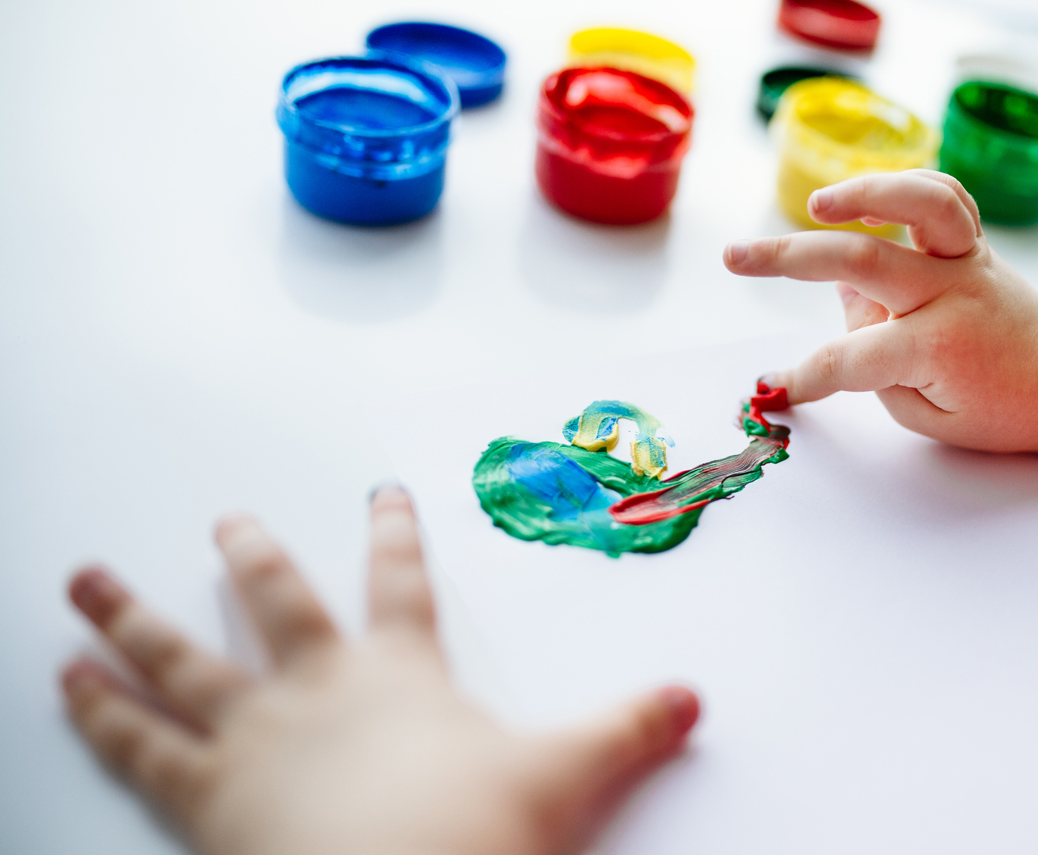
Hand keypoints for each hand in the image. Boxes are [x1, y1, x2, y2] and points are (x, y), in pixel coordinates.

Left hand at [61, 488, 699, 854]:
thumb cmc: (468, 833)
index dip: (395, 535)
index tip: (382, 495)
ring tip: (85, 584)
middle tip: (226, 518)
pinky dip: (101, 714)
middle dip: (251, 555)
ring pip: (181, 660)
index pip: (400, 584)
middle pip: (276, 600)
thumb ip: (626, 730)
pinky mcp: (204, 795)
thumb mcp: (562, 777)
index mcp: (398, 673)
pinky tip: (67, 685)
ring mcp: (252, 735)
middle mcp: (316, 687)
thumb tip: (690, 698)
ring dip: (129, 618)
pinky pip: (140, 745)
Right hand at [725, 169, 1037, 451]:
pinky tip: (862, 200)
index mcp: (936, 346)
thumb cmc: (996, 409)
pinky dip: (904, 186)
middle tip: (735, 258)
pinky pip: (943, 196)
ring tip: (815, 205)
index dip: (804, 377)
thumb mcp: (927, 412)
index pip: (848, 357)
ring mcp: (967, 260)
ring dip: (864, 192)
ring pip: (919, 202)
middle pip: (862, 259)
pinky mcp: (975, 242)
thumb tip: (844, 297)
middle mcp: (951, 293)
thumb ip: (876, 363)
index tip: (774, 391)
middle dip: (788, 258)